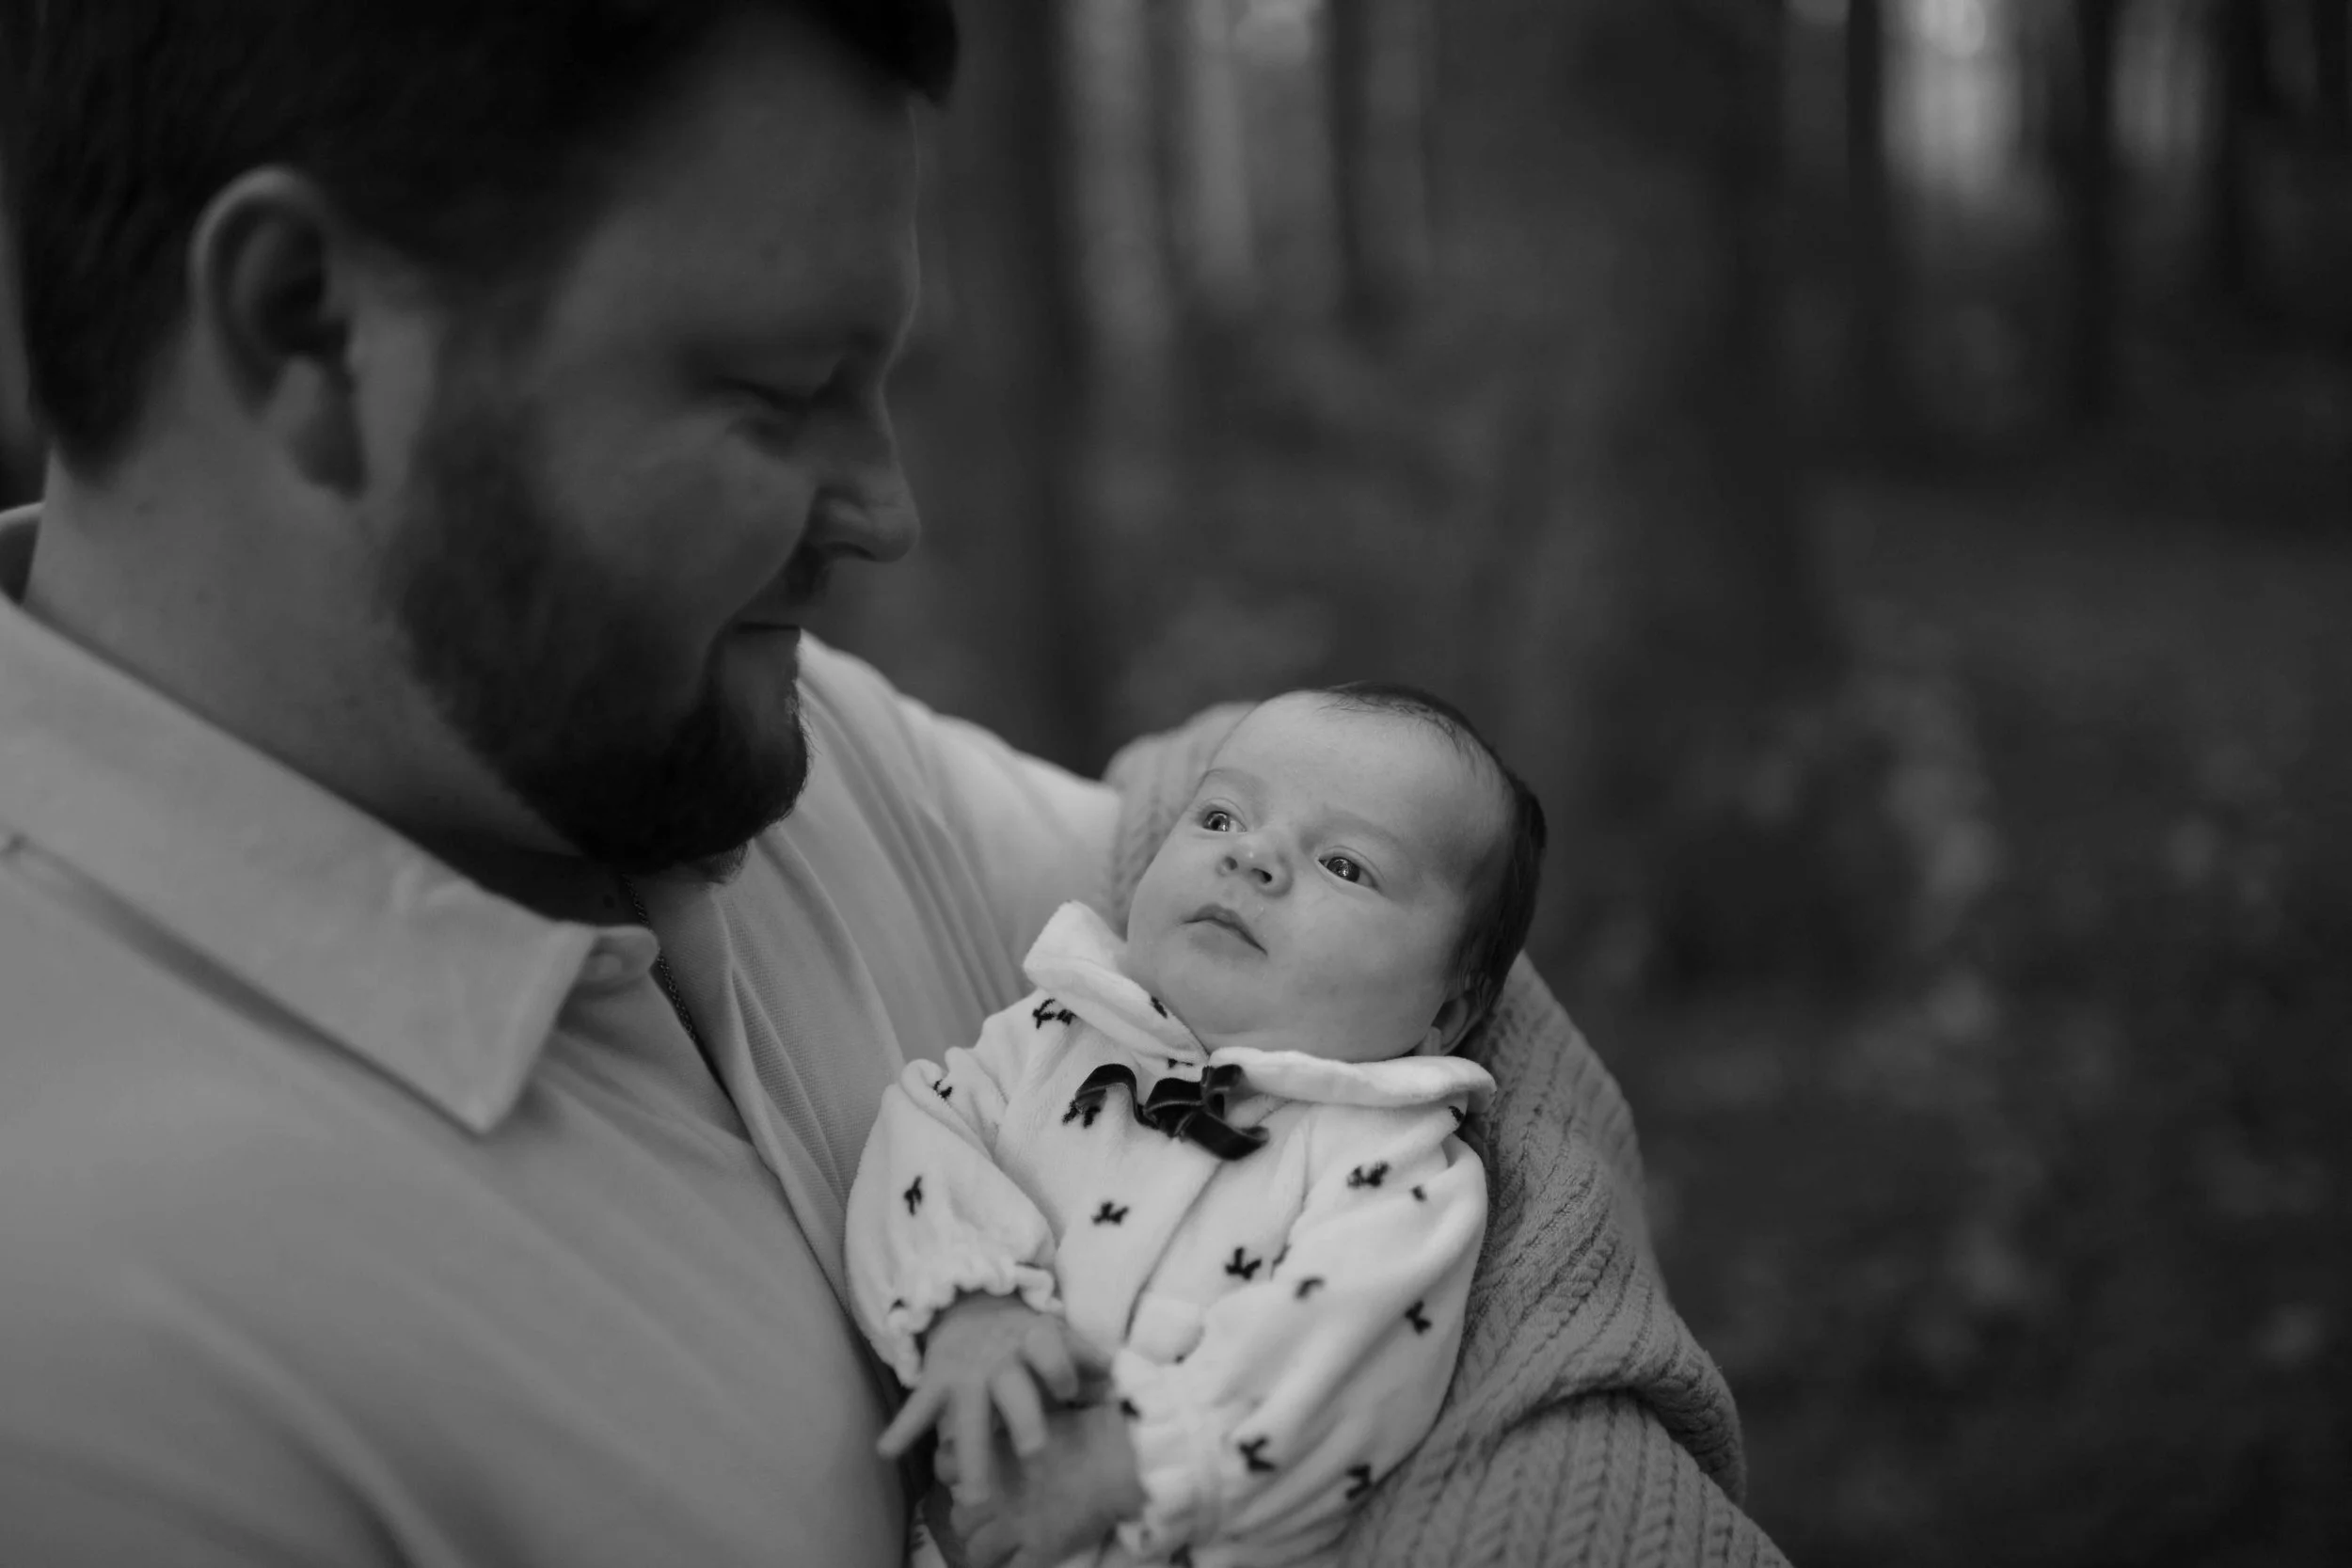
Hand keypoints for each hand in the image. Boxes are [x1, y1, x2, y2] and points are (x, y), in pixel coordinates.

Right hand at [877, 1293, 1101, 1498]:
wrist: (970, 1301)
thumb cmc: (1026, 1334)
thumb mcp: (1058, 1335)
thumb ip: (1087, 1360)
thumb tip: (1121, 1387)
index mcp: (1034, 1342)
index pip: (1051, 1351)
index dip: (1060, 1370)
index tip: (1068, 1392)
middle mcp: (1000, 1360)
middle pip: (1013, 1391)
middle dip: (1023, 1420)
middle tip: (1033, 1453)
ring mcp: (965, 1373)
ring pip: (968, 1416)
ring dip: (970, 1455)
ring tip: (972, 1495)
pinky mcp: (937, 1381)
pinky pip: (918, 1407)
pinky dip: (902, 1428)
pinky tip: (886, 1452)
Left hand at [948, 1400, 1146, 1567]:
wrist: (1115, 1456)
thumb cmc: (1082, 1429)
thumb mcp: (1034, 1415)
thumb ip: (1009, 1430)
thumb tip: (997, 1433)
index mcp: (991, 1457)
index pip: (944, 1467)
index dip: (953, 1473)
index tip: (969, 1475)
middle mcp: (993, 1494)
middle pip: (958, 1518)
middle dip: (971, 1520)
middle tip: (990, 1518)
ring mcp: (1014, 1526)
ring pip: (975, 1552)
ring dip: (985, 1550)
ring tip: (1000, 1548)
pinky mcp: (1039, 1550)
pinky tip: (1024, 1560)